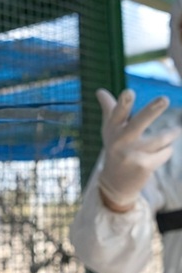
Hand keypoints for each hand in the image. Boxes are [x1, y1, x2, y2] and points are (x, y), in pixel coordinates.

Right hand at [96, 89, 181, 211]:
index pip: (117, 113)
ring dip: (171, 134)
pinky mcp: (143, 166)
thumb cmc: (115, 148)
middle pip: (138, 123)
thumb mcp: (110, 129)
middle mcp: (119, 140)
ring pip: (161, 139)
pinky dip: (166, 151)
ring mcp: (131, 154)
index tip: (129, 92)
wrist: (115, 182)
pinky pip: (166, 152)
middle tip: (164, 98)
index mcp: (112, 128)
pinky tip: (158, 155)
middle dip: (151, 111)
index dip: (123, 103)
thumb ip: (109, 109)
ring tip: (176, 130)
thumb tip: (99, 90)